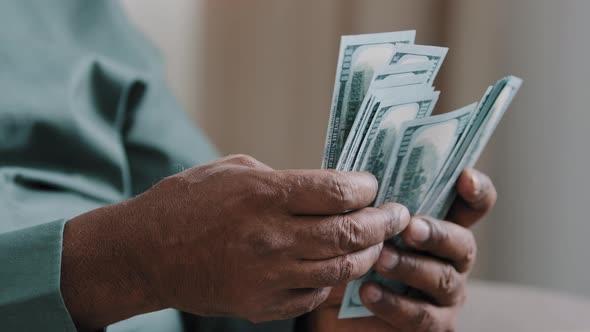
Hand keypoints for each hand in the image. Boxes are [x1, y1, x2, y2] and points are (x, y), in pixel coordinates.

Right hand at [61, 155, 409, 329]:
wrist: (145, 253)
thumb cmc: (188, 202)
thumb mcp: (234, 170)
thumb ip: (284, 179)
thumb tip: (327, 188)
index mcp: (265, 195)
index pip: (338, 192)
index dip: (366, 188)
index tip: (372, 185)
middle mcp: (271, 238)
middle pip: (349, 233)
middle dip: (384, 222)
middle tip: (397, 215)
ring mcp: (267, 277)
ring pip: (340, 269)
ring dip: (367, 254)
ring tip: (376, 242)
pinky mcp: (261, 305)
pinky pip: (313, 296)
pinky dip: (332, 282)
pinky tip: (338, 268)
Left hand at [307, 168, 496, 331]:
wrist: (337, 308)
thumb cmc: (354, 257)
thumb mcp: (360, 227)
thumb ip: (372, 204)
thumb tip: (360, 174)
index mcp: (439, 227)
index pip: (471, 206)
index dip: (476, 191)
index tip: (465, 176)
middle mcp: (450, 260)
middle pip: (462, 244)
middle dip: (437, 233)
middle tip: (408, 228)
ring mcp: (445, 295)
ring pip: (442, 279)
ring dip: (410, 267)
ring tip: (379, 259)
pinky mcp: (432, 326)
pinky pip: (420, 316)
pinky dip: (394, 303)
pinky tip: (368, 291)